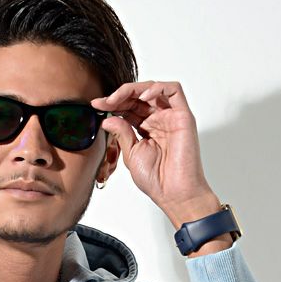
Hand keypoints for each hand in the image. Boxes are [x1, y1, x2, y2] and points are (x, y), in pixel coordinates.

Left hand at [90, 80, 217, 223]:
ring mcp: (171, 117)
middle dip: (119, 96)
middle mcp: (159, 120)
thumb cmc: (156, 179)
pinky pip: (174, 91)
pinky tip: (141, 98)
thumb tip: (108, 119)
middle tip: (103, 102)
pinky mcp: (183, 116)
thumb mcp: (131, 154)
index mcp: (146, 129)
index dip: (113, 104)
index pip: (129, 108)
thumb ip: (121, 133)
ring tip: (117, 99)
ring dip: (134, 89)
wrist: (174, 193)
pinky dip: (157, 88)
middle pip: (139, 96)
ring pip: (154, 89)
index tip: (96, 106)